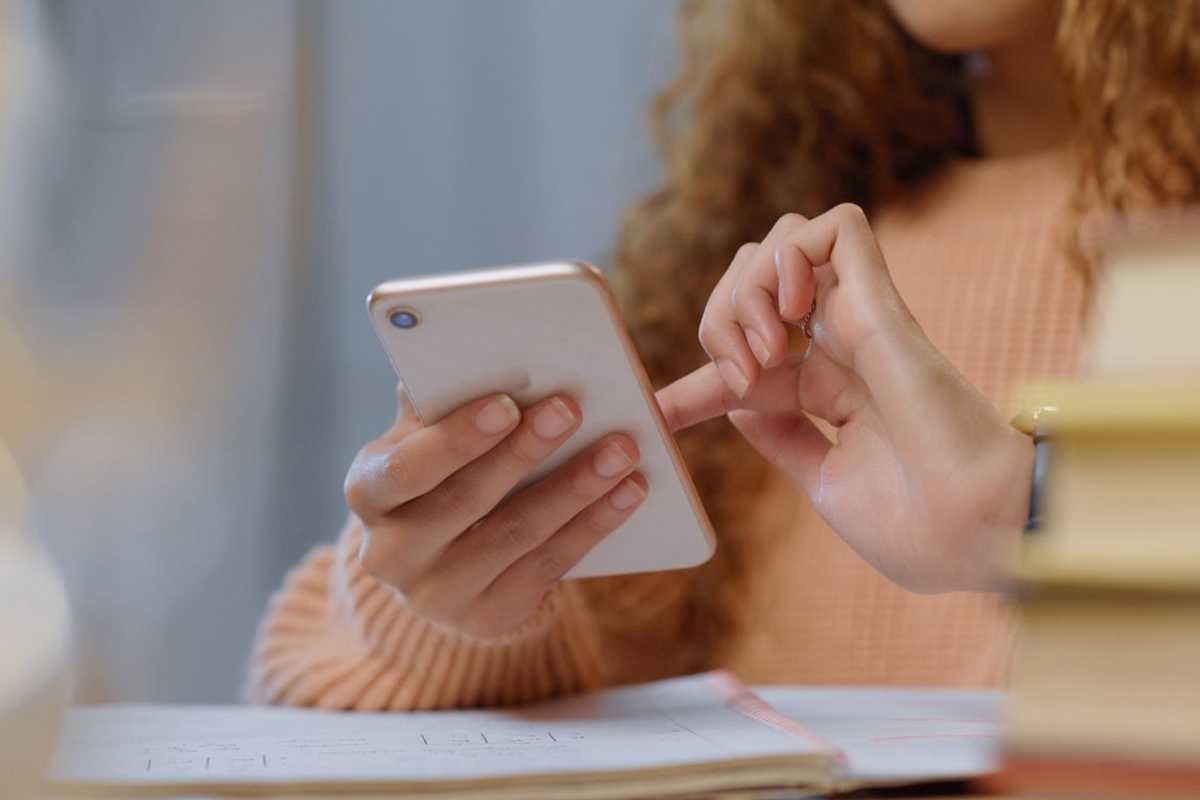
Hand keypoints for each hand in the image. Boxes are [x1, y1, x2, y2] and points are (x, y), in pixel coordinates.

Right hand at [344, 389, 645, 637]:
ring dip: (576, 488)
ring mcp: (437, 594)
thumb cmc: (438, 472)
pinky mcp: (486, 618)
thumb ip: (442, 398)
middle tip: (571, 408)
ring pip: (516, 535)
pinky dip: (593, 525)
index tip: (507, 402)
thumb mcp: (425, 437)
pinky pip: (548, 567)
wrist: (436, 562)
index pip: (403, 469)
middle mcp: (390, 552)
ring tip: (622, 449)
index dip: (455, 438)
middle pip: (465, 500)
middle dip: (524, 453)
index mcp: (369, 491)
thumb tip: (479, 350)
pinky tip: (628, 492)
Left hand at [656, 204, 1032, 592]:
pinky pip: (835, 226)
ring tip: (765, 353)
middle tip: (735, 377)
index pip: (745, 359)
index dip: (693, 382)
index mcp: (830, 391)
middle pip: (749, 282)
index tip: (652, 411)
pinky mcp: (883, 301)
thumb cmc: (916, 525)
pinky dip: (792, 256)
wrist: (974, 534)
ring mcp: (861, 322)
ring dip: (745, 290)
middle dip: (716, 321)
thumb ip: (782, 436)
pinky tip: (793, 314)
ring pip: (780, 243)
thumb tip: (736, 402)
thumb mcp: (823, 481)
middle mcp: (841, 348)